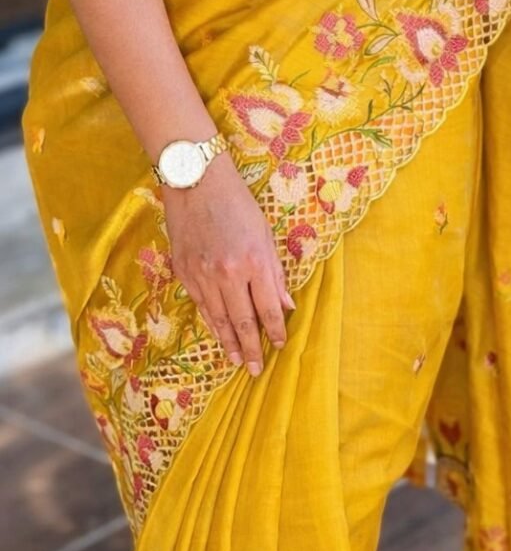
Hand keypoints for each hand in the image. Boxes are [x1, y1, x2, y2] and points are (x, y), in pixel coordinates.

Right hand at [163, 151, 295, 374]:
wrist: (196, 181)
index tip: (281, 344)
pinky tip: (218, 335)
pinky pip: (200, 306)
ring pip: (219, 319)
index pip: (268, 308)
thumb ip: (275, 273)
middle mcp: (228, 273)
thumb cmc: (237, 202)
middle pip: (243, 321)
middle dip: (252, 348)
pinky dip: (211, 323)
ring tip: (237, 361)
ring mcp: (202, 275)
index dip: (276, 330)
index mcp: (253, 261)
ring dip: (230, 342)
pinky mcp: (184, 272)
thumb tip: (287, 305)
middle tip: (256, 369)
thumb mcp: (265, 234)